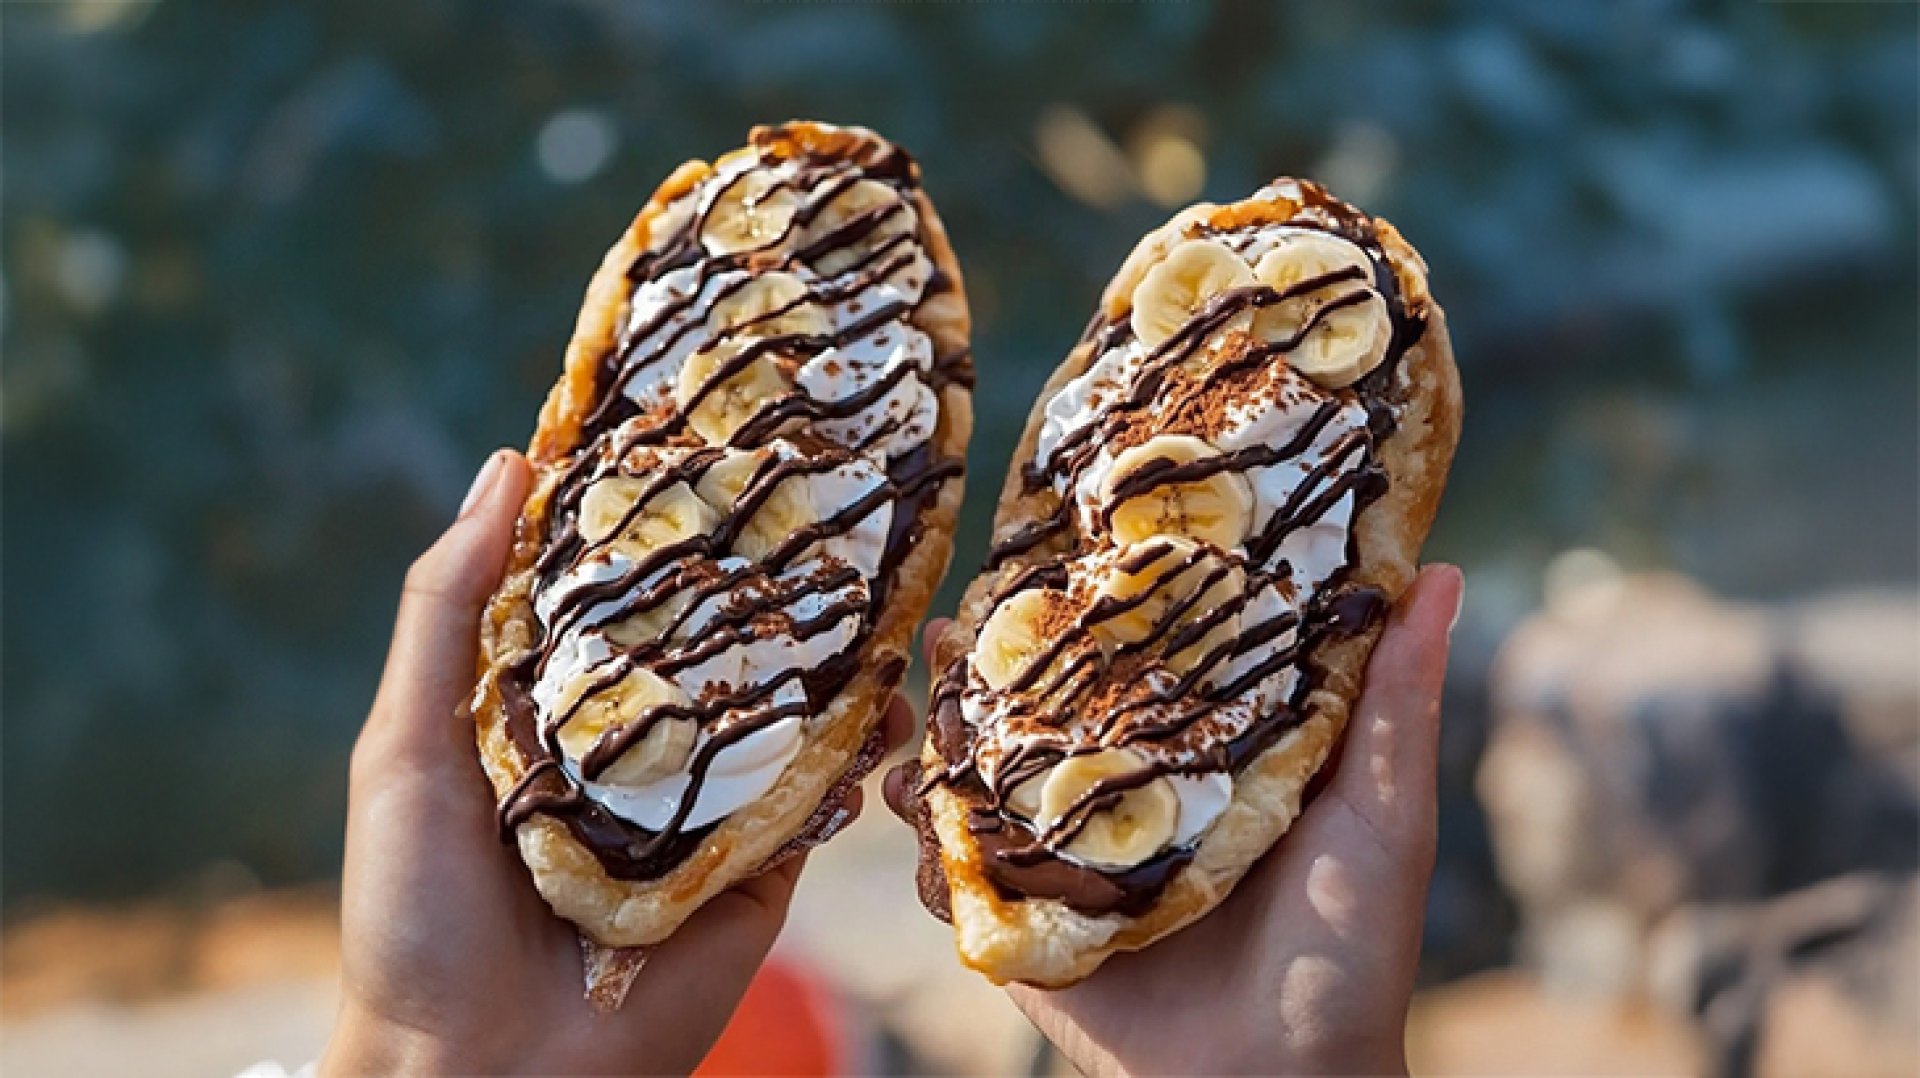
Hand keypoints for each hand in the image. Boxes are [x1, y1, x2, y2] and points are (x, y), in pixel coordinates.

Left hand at [322, 449, 913, 1075]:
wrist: (480, 1070)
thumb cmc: (417, 908)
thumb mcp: (407, 744)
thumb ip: (448, 609)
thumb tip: (511, 462)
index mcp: (558, 700)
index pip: (622, 584)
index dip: (664, 508)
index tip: (715, 422)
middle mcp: (640, 740)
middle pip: (719, 637)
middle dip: (774, 569)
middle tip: (837, 482)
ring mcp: (707, 805)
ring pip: (789, 710)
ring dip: (840, 654)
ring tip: (888, 584)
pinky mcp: (760, 869)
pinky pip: (821, 800)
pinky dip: (860, 755)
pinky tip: (890, 705)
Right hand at [886, 564, 1462, 1076]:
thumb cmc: (1351, 954)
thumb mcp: (1382, 816)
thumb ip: (1394, 702)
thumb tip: (1443, 573)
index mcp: (1212, 762)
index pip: (1149, 665)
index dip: (1106, 605)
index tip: (1066, 540)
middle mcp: (1137, 803)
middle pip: (1054, 714)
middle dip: (999, 662)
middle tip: (962, 613)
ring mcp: (1078, 864)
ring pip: (992, 782)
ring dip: (946, 736)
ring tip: (919, 691)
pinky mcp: (1035, 928)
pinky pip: (963, 874)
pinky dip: (924, 836)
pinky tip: (902, 794)